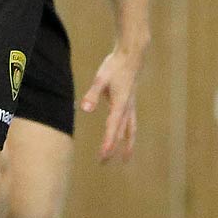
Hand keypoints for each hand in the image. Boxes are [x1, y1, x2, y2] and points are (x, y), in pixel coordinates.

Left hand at [81, 45, 144, 162]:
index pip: (112, 128)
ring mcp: (130, 106)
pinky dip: (128, 133)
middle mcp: (127, 108)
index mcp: (120, 105)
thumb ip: (93, 94)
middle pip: (121, 133)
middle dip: (113, 148)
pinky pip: (131, 122)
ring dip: (127, 144)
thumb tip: (85, 109)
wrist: (132, 55)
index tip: (103, 156)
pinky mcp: (130, 102)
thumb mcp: (100, 79)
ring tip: (126, 158)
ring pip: (130, 130)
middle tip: (104, 162)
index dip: (108, 143)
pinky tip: (124, 136)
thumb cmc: (115, 66)